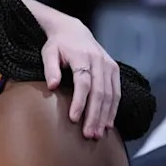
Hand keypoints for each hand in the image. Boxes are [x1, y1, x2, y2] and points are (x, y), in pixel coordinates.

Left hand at [40, 18, 119, 138]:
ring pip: (110, 95)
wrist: (74, 30)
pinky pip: (116, 92)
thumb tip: (52, 86)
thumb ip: (50, 69)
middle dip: (94, 115)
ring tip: (97, 134)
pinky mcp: (114, 70)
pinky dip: (113, 109)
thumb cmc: (58, 44)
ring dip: (105, 116)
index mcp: (83, 57)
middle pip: (99, 92)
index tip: (74, 119)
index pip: (83, 83)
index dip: (80, 102)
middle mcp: (100, 62)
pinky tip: (108, 124)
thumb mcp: (48, 52)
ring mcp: (110, 66)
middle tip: (89, 134)